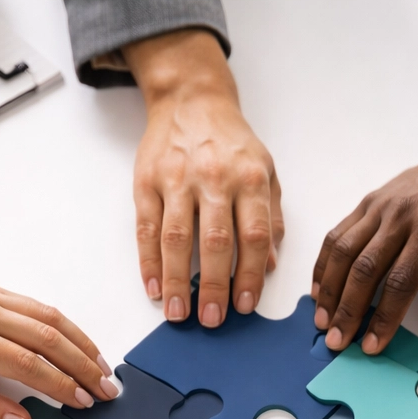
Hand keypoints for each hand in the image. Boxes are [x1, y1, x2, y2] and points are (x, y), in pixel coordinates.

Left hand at [0, 263, 117, 418]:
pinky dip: (64, 325)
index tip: (84, 402)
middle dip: (83, 366)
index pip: (28, 364)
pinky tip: (78, 342)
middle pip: (48, 338)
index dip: (61, 385)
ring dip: (81, 343)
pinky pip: (37, 305)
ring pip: (49, 317)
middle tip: (108, 389)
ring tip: (103, 367)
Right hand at [125, 29, 282, 327]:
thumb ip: (271, 217)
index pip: (253, 235)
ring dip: (177, 281)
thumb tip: (269, 265)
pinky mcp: (147, 181)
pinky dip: (149, 261)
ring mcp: (177, 179)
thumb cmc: (231, 142)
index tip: (245, 306)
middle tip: (212, 320)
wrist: (191, 99)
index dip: (250, 274)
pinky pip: (146, 227)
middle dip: (214, 286)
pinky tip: (154, 287)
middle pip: (216, 241)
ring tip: (179, 313)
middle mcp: (214, 178)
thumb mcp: (266, 170)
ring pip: (177, 238)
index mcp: (250, 178)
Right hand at [312, 92, 417, 354]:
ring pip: (344, 251)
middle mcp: (400, 216)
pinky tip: (319, 289)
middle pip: (364, 269)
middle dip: (347, 310)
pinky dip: (324, 264)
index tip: (372, 345)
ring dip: (329, 290)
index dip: (384, 317)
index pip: (401, 282)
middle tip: (336, 341)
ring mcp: (380, 207)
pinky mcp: (367, 202)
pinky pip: (338, 234)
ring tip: (321, 320)